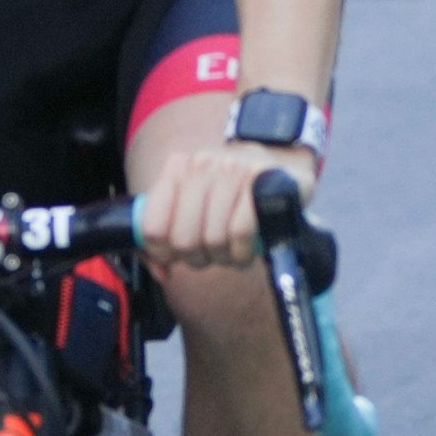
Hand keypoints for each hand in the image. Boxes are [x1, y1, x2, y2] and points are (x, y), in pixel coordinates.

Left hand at [145, 139, 317, 275]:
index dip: (161, 251)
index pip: (151, 225)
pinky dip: (242, 252)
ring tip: (231, 251)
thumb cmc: (231, 196)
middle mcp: (203, 163)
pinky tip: (245, 249)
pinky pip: (240, 234)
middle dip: (196, 258)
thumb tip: (161, 272)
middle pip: (183, 239)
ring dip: (223, 257)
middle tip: (209, 255)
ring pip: (213, 239)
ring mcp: (234, 169)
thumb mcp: (196, 204)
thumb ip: (168, 235)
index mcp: (178, 167)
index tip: (174, 257)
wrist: (284, 170)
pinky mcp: (262, 182)